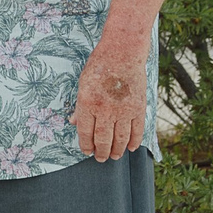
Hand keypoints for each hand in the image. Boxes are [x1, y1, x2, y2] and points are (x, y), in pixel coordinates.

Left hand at [72, 45, 148, 161]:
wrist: (123, 53)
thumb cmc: (100, 66)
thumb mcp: (82, 84)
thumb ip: (79, 106)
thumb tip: (73, 123)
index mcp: (88, 104)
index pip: (85, 133)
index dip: (86, 145)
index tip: (87, 152)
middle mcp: (105, 110)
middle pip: (103, 139)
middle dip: (101, 152)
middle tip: (101, 158)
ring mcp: (124, 110)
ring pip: (120, 139)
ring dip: (117, 150)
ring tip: (115, 156)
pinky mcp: (139, 108)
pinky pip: (137, 130)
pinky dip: (134, 141)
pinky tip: (131, 147)